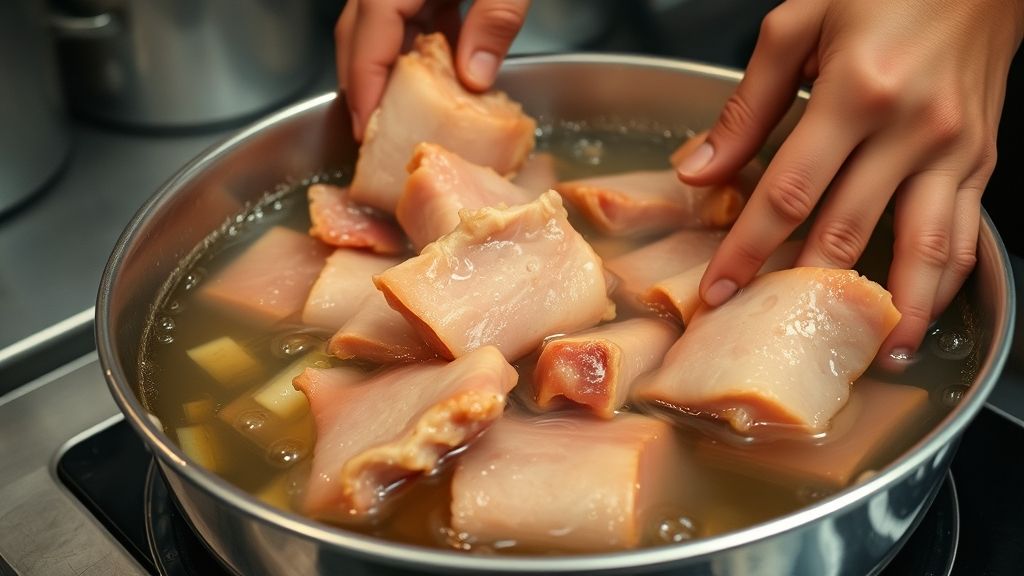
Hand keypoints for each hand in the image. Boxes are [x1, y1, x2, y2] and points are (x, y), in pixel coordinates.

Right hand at [335, 0, 530, 139]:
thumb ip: (495, 20)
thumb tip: (475, 77)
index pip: (369, 32)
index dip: (364, 85)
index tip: (366, 130)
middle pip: (361, 31)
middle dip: (364, 83)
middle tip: (376, 134)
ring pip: (381, 24)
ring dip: (390, 67)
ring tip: (404, 113)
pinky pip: (411, 12)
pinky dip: (418, 45)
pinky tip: (441, 73)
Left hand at [676, 0, 1023, 370]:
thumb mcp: (798, 25)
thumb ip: (747, 106)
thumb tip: (698, 170)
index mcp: (855, 93)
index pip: (788, 194)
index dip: (749, 250)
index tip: (720, 291)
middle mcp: (909, 130)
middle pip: (847, 232)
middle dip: (803, 292)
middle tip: (771, 336)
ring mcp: (952, 151)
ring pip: (920, 251)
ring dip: (891, 312)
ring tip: (865, 356)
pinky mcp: (979, 161)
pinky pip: (962, 236)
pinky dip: (942, 285)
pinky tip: (920, 317)